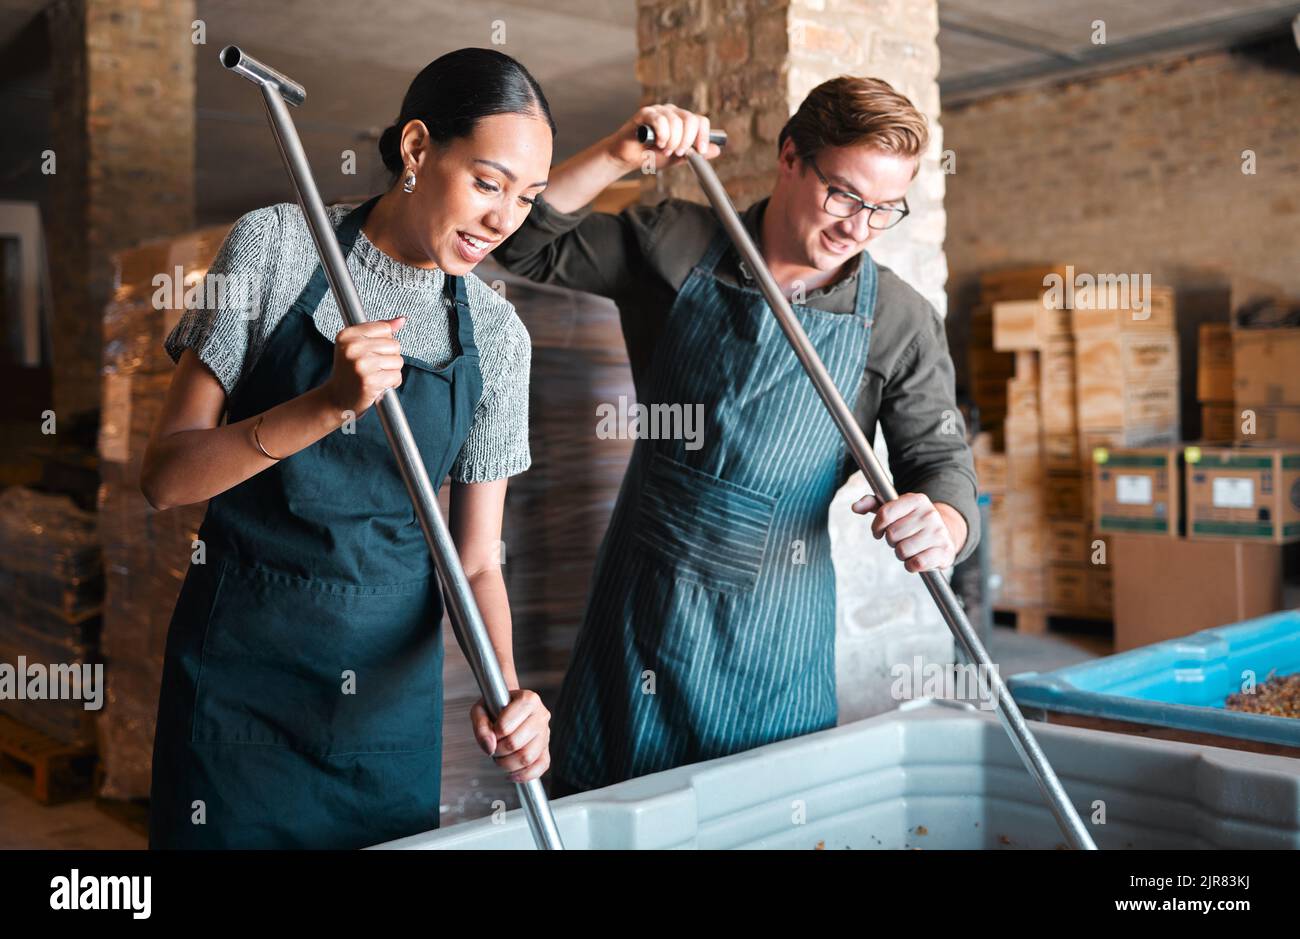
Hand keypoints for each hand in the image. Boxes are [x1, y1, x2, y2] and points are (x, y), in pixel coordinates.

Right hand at [322, 316, 405, 416]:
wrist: (337, 399)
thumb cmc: (349, 371)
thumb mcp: (358, 345)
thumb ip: (380, 330)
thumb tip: (401, 320)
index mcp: (347, 335)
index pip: (385, 328)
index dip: (384, 342)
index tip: (371, 352)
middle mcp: (352, 348)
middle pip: (394, 344)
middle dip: (389, 358)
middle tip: (373, 367)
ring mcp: (361, 364)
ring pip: (398, 361)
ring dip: (391, 371)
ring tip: (376, 375)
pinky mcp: (370, 381)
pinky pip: (396, 376)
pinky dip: (392, 383)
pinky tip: (379, 385)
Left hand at [470, 689, 551, 783]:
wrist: (508, 705)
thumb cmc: (495, 706)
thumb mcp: (480, 709)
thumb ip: (481, 726)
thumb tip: (490, 746)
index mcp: (528, 699)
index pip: (506, 726)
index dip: (493, 734)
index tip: (492, 731)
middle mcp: (541, 715)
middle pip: (515, 744)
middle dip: (498, 751)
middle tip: (494, 747)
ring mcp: (546, 733)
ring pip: (527, 758)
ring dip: (507, 764)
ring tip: (501, 757)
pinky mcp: (546, 748)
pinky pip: (541, 766)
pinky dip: (525, 775)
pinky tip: (512, 773)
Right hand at [607, 104, 722, 171]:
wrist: (630, 158)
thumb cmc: (652, 156)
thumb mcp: (678, 157)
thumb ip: (695, 153)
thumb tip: (717, 150)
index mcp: (683, 121)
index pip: (701, 120)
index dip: (703, 136)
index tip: (699, 150)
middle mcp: (673, 112)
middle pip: (691, 119)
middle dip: (686, 140)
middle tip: (677, 152)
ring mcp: (659, 111)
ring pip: (675, 121)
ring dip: (671, 141)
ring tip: (663, 150)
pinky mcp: (645, 113)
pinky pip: (659, 119)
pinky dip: (662, 134)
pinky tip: (657, 143)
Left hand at [852, 491, 957, 572]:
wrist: (945, 533)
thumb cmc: (912, 521)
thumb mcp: (895, 508)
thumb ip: (872, 504)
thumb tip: (855, 507)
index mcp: (916, 500)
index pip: (885, 513)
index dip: (877, 527)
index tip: (879, 532)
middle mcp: (929, 514)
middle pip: (892, 535)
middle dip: (891, 541)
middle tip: (901, 539)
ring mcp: (939, 532)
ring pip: (902, 551)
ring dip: (901, 554)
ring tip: (910, 548)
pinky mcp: (944, 551)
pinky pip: (916, 563)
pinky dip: (911, 565)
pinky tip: (917, 559)